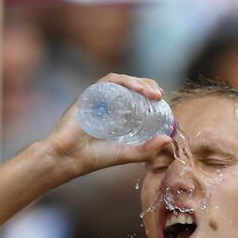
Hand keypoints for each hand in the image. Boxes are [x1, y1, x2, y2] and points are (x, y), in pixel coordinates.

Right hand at [42, 73, 173, 177]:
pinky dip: (126, 81)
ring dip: (139, 83)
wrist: (68, 158)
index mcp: (114, 113)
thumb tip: (168, 140)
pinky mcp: (89, 94)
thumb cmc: (94, 157)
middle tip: (160, 96)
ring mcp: (96, 97)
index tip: (161, 100)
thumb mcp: (127, 153)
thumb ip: (147, 150)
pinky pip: (109, 80)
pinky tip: (138, 89)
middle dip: (147, 86)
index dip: (149, 94)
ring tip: (153, 93)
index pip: (134, 96)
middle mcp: (105, 102)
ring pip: (121, 80)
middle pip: (129, 85)